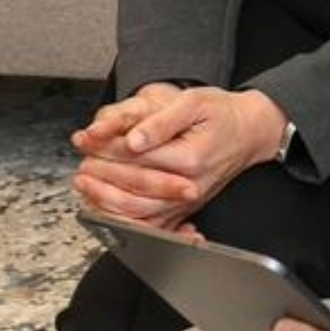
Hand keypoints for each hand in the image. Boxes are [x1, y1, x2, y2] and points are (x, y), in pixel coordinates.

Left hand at [69, 84, 285, 229]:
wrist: (247, 132)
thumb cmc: (220, 114)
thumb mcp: (192, 102)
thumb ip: (159, 122)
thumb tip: (132, 139)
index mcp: (189, 159)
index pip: (136, 158)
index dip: (105, 149)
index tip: (86, 140)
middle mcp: (188, 187)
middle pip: (133, 191)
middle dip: (101, 178)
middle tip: (81, 164)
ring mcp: (185, 203)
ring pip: (139, 216)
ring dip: (106, 202)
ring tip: (86, 185)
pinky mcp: (183, 210)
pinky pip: (150, 227)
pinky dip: (125, 222)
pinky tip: (106, 207)